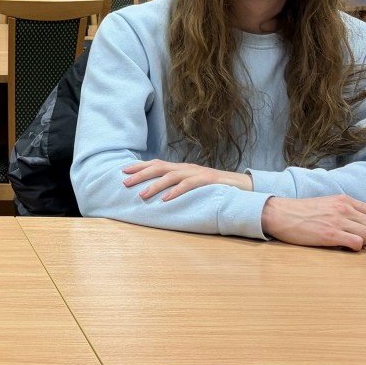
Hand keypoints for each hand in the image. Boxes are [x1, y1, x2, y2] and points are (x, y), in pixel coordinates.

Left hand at [122, 159, 251, 200]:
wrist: (242, 186)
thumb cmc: (214, 188)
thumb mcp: (192, 184)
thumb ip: (177, 185)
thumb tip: (158, 193)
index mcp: (181, 168)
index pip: (156, 164)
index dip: (140, 166)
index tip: (123, 171)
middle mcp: (186, 168)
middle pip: (159, 167)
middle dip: (140, 174)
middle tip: (125, 182)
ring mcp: (196, 173)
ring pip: (170, 176)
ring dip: (154, 185)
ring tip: (141, 194)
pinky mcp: (207, 181)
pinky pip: (188, 185)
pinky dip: (175, 192)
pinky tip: (165, 200)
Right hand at [260, 195, 365, 250]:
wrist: (280, 214)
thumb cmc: (300, 212)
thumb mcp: (326, 203)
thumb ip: (343, 209)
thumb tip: (357, 223)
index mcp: (344, 200)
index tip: (362, 232)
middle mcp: (344, 208)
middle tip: (359, 242)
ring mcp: (338, 221)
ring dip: (364, 244)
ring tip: (350, 244)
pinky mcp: (331, 235)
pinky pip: (357, 243)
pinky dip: (355, 249)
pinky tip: (343, 247)